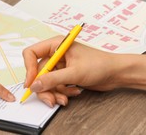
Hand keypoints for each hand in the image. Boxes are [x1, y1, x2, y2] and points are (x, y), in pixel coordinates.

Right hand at [23, 36, 145, 106]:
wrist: (116, 73)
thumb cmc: (100, 64)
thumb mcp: (74, 73)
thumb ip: (53, 79)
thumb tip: (35, 85)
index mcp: (56, 44)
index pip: (31, 53)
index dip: (29, 69)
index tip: (31, 84)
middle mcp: (56, 53)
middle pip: (38, 72)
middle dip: (44, 87)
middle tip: (50, 99)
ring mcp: (60, 65)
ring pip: (46, 81)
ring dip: (54, 92)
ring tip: (65, 98)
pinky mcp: (65, 75)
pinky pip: (55, 85)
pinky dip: (62, 92)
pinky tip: (74, 91)